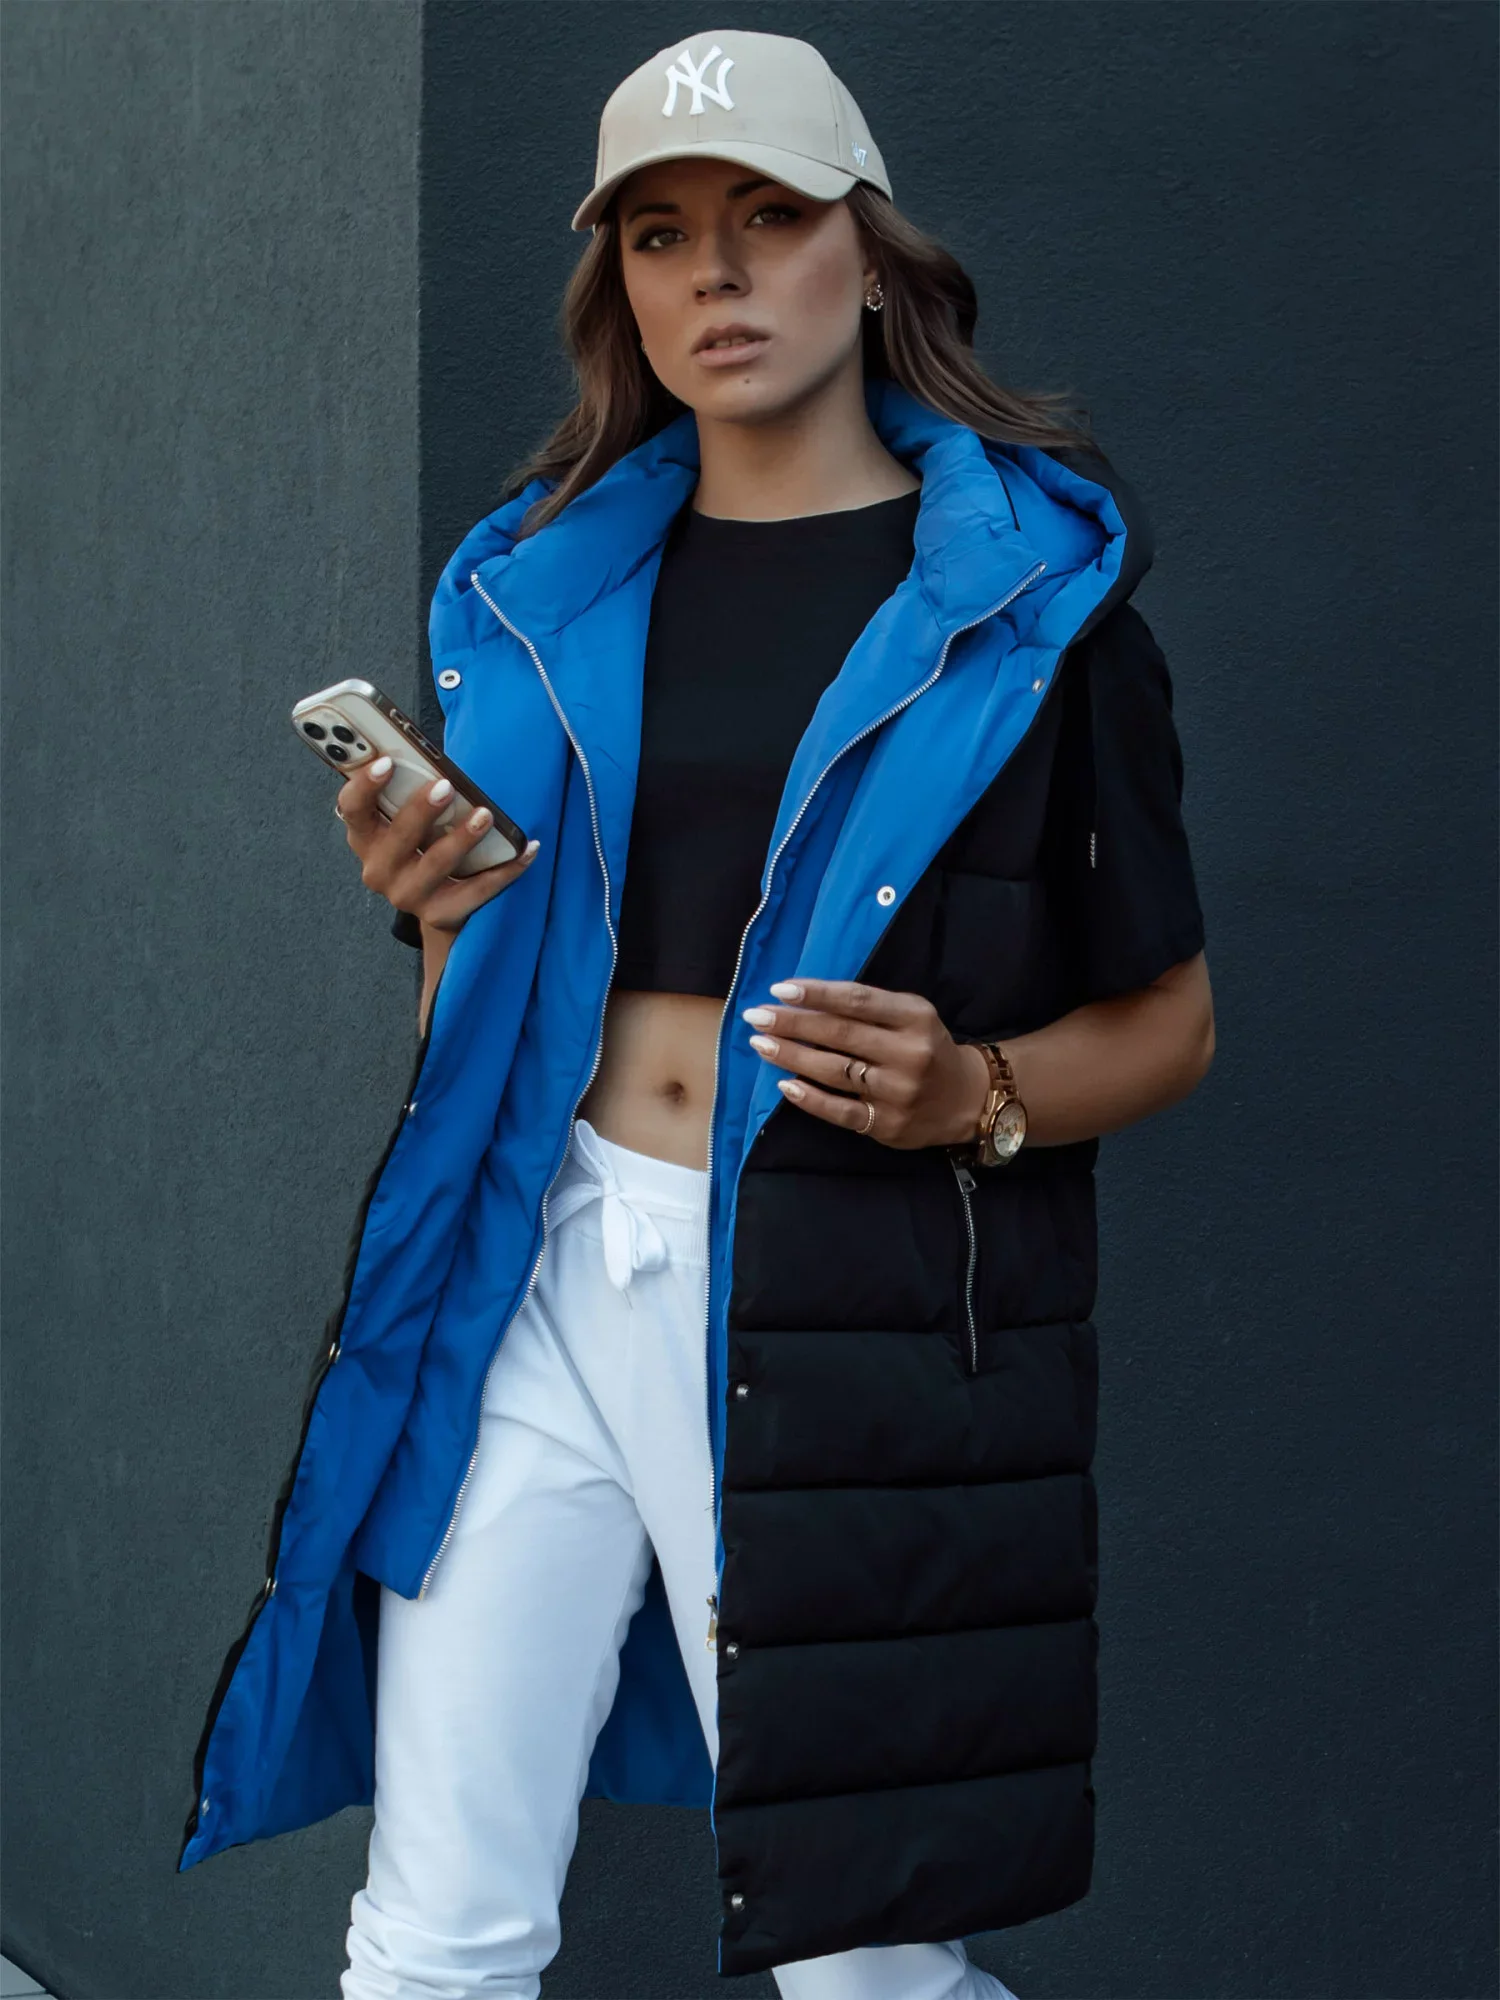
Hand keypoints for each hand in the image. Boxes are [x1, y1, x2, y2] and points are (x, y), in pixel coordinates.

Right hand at [335, 757, 539, 933]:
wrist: (439, 905)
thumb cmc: (423, 845)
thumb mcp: (406, 819)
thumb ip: (407, 791)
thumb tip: (436, 761)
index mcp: (366, 837)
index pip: (352, 808)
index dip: (365, 785)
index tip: (388, 762)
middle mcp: (379, 869)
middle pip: (397, 837)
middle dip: (421, 810)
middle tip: (446, 787)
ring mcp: (408, 895)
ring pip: (435, 864)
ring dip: (462, 837)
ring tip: (486, 816)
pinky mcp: (440, 914)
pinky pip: (477, 891)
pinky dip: (505, 870)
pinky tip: (527, 849)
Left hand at [740, 976, 989, 1149]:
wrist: (964, 1099)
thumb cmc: (926, 1047)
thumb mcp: (911, 1015)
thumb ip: (869, 1008)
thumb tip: (804, 1002)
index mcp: (915, 1017)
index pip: (857, 1001)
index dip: (816, 994)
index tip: (779, 990)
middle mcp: (908, 1053)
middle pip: (840, 1034)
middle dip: (792, 1023)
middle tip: (756, 1016)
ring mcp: (897, 1092)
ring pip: (834, 1071)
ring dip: (792, 1056)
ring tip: (761, 1043)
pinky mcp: (887, 1124)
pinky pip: (839, 1111)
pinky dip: (809, 1098)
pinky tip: (784, 1084)